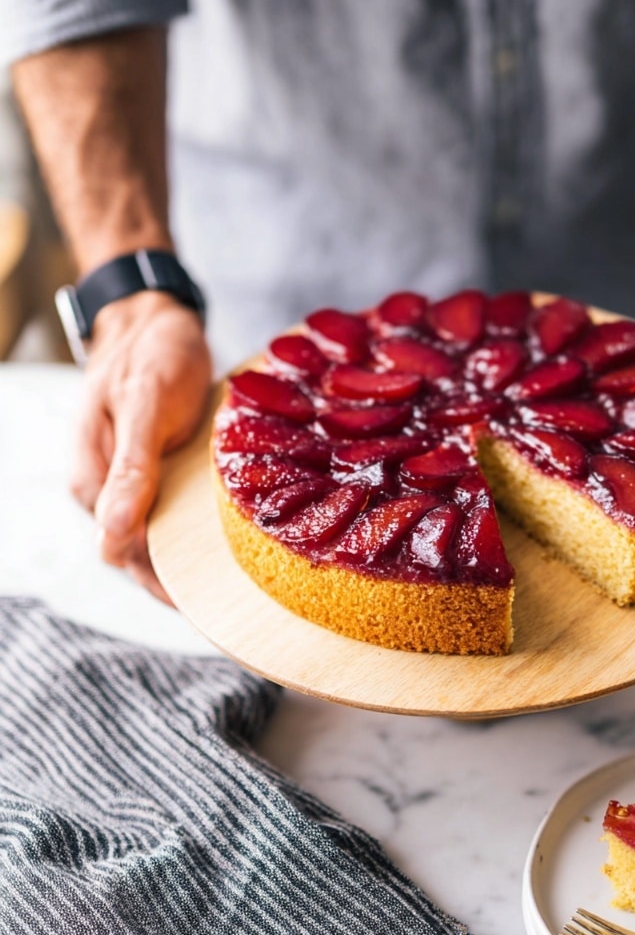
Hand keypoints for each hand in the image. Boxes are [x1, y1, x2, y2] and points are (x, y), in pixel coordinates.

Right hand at [70, 292, 212, 600]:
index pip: (126, 558)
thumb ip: (131, 469)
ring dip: (194, 564)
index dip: (168, 588)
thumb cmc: (150, 354)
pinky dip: (198, 535)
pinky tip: (232, 550)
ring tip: (244, 595)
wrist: (157, 319)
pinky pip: (172, 516)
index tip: (215, 613)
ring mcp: (127, 485)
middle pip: (143, 559)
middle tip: (241, 615)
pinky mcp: (152, 474)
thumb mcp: (145, 404)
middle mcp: (103, 492)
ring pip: (159, 541)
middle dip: (186, 586)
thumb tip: (112, 538)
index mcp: (91, 482)